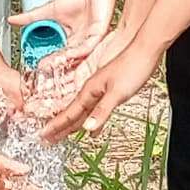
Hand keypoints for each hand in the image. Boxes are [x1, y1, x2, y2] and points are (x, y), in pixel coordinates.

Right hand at [11, 0, 112, 61]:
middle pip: (67, 59)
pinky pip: (89, 47)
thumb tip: (12, 19)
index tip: (36, 67)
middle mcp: (80, 43)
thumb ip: (31, 17)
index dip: (48, 61)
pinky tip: (70, 53)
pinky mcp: (99, 36)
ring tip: (54, 66)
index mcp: (70, 40)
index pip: (57, 55)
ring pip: (77, 56)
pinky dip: (79, 51)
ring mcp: (89, 41)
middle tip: (44, 72)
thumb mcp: (49, 10)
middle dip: (56, 67)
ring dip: (66, 61)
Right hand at [39, 33, 160, 141]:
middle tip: (47, 139)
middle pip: (72, 113)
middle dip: (59, 127)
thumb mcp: (117, 93)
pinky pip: (94, 109)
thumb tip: (88, 128)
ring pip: (82, 111)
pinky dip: (90, 120)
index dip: (56, 126)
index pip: (69, 113)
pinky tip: (93, 127)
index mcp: (89, 90)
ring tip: (63, 135)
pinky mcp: (110, 90)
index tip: (44, 136)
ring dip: (72, 124)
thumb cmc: (133, 66)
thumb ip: (101, 111)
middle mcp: (92, 89)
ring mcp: (100, 90)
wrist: (146, 51)